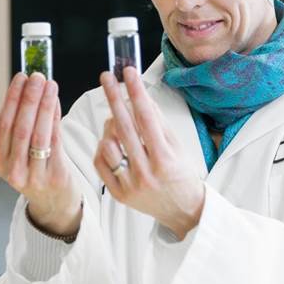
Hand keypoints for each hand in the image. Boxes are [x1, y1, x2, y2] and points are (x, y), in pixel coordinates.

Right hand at [0, 72, 81, 234]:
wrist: (54, 205)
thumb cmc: (37, 171)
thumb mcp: (20, 155)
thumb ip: (20, 127)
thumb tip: (28, 87)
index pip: (4, 124)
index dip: (12, 98)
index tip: (20, 77)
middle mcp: (13, 171)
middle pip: (20, 127)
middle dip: (29, 98)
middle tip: (37, 76)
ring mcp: (34, 177)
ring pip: (39, 134)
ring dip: (44, 105)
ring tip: (50, 84)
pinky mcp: (55, 177)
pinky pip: (55, 142)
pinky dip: (56, 119)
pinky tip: (57, 102)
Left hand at [94, 67, 204, 239]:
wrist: (183, 211)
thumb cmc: (182, 175)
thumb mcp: (178, 147)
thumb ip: (159, 122)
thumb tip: (141, 95)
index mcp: (165, 160)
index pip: (147, 118)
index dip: (136, 92)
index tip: (129, 72)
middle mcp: (146, 173)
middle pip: (124, 128)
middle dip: (113, 98)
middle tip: (106, 77)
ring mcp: (130, 186)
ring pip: (108, 144)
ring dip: (109, 126)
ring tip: (116, 119)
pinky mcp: (118, 194)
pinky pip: (100, 163)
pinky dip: (102, 147)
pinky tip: (110, 141)